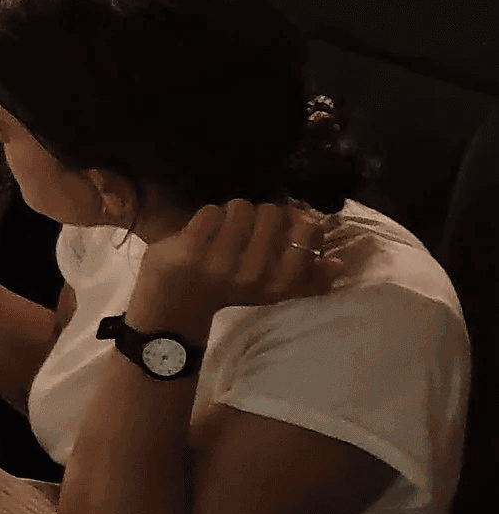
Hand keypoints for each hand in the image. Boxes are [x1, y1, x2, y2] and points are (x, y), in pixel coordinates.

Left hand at [128, 201, 341, 339]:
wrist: (175, 307)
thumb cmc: (228, 292)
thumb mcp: (271, 291)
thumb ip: (307, 279)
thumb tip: (338, 262)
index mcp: (279, 283)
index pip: (308, 232)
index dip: (299, 221)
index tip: (287, 228)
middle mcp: (254, 274)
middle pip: (272, 211)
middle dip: (260, 214)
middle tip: (247, 230)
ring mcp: (221, 261)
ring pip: (240, 206)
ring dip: (231, 215)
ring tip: (223, 234)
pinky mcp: (191, 249)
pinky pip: (210, 211)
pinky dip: (205, 218)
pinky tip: (201, 235)